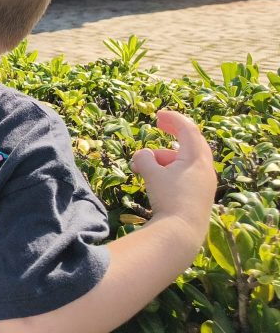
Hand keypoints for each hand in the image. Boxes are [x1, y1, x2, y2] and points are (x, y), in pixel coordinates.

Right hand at [130, 110, 215, 239]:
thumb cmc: (169, 198)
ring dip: (165, 157)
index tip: (158, 115)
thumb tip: (143, 156)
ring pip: (185, 159)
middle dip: (174, 132)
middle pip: (192, 142)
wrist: (182, 232)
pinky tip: (156, 180)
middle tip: (160, 125)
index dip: (173, 118)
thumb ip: (144, 158)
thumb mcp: (151, 174)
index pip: (188, 129)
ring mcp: (205, 182)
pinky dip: (171, 170)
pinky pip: (187, 173)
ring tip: (142, 168)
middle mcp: (205, 168)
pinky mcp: (201, 195)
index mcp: (196, 158)